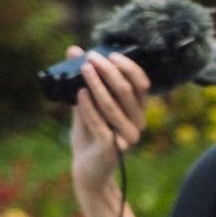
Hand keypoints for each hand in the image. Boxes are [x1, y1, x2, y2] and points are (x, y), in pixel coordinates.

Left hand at [64, 49, 154, 208]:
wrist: (87, 166)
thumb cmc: (90, 132)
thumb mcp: (86, 101)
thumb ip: (83, 79)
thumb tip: (74, 50)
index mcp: (137, 109)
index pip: (141, 83)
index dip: (128, 67)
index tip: (109, 55)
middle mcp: (138, 122)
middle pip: (127, 91)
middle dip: (108, 72)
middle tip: (90, 59)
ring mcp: (127, 136)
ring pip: (113, 106)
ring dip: (97, 86)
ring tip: (83, 71)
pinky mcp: (112, 148)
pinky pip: (99, 123)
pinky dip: (88, 107)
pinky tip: (78, 94)